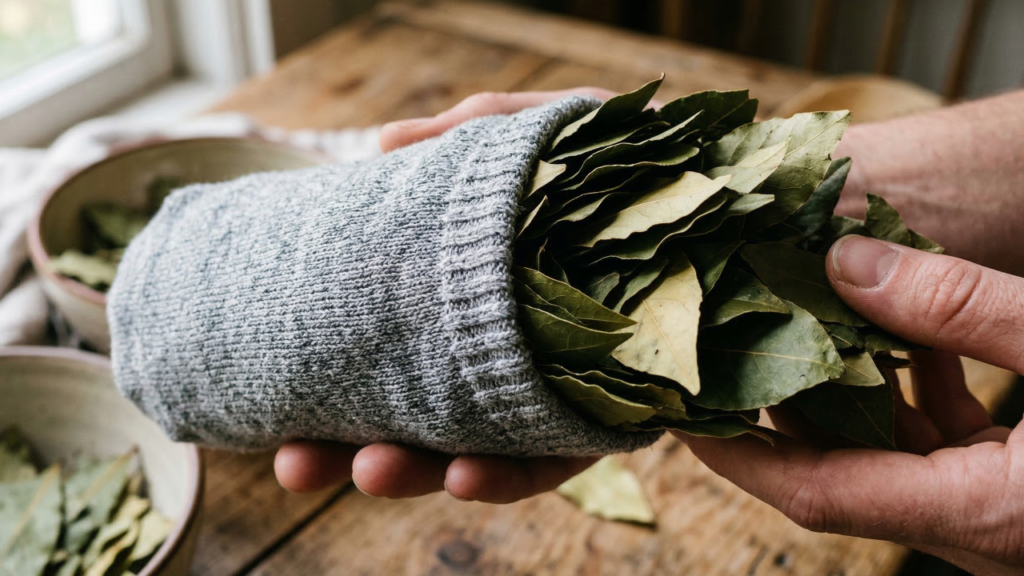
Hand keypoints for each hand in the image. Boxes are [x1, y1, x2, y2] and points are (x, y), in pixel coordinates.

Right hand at [275, 87, 621, 501]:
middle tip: (295, 461)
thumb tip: (381, 145)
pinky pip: (562, 455)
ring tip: (370, 468)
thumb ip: (474, 137)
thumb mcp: (552, 135)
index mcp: (487, 311)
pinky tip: (470, 473)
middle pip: (427, 423)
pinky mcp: (624, 415)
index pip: (403, 363)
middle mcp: (519, 358)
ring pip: (481, 455)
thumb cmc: (642, 165)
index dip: (336, 401)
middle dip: (360, 452)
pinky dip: (512, 470)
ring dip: (421, 473)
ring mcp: (568, 391)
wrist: (749, 192)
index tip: (279, 428)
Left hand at [681, 236, 1023, 575]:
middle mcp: (976, 525)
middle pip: (840, 461)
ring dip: (854, 376)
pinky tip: (913, 323)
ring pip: (890, 446)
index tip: (675, 407)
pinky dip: (918, 381)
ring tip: (811, 305)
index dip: (734, 449)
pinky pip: (942, 438)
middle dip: (783, 391)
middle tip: (730, 326)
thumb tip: (845, 263)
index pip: (813, 492)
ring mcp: (996, 508)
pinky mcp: (1018, 484)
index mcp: (980, 511)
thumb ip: (962, 308)